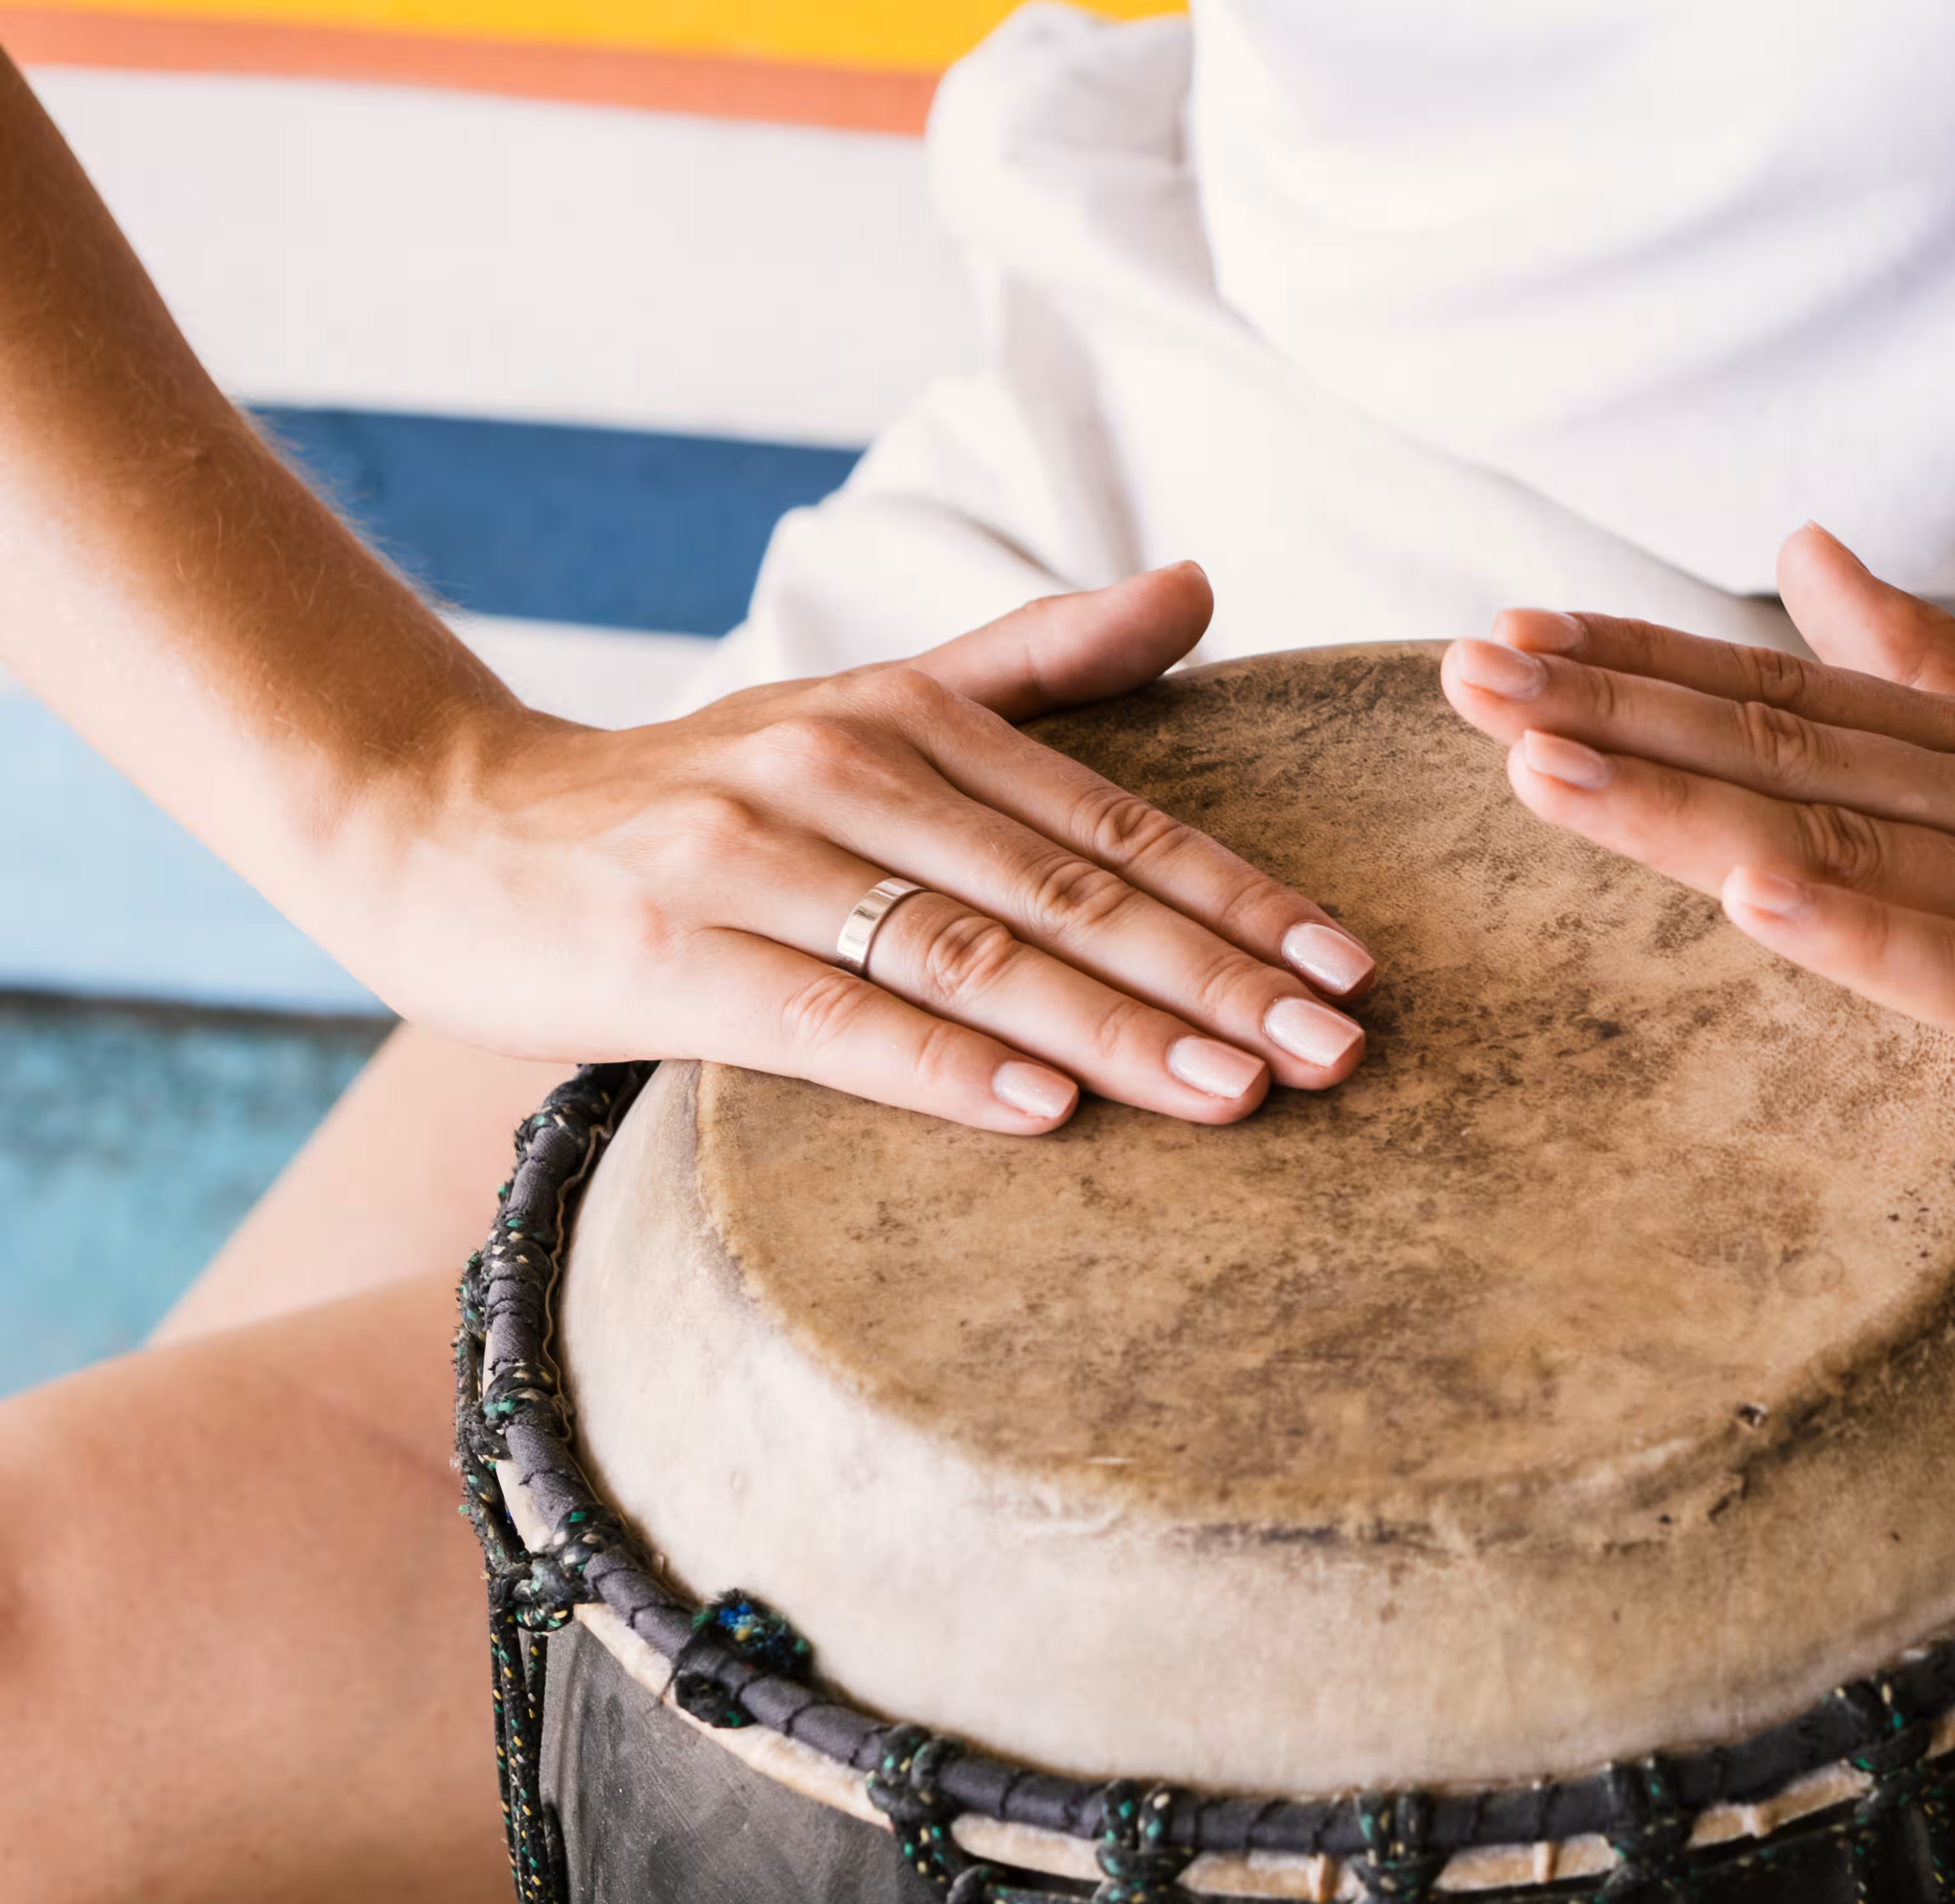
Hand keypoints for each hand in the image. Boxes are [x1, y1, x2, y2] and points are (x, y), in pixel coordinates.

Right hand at [353, 563, 1374, 1133]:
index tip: (1352, 968)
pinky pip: (827, 1019)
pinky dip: (941, 1064)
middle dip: (1215, 975)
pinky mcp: (662, 951)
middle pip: (1065, 890)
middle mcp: (841, 768)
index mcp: (906, 716)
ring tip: (1238, 1093)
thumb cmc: (692, 791)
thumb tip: (1196, 583)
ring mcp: (748, 857)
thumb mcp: (867, 703)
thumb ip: (1033, 662)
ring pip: (968, 953)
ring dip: (1115, 1028)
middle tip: (1339, 1050)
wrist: (443, 824)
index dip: (1240, 895)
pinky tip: (1043, 1110)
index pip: (1111, 820)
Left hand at [1438, 527, 1954, 1202]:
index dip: (1636, 665)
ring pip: (1844, 841)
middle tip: (1460, 675)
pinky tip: (1754, 898)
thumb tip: (1808, 558)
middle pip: (1781, 751)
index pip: (1784, 697)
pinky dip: (1859, 930)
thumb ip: (1937, 666)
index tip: (1504, 634)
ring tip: (1539, 762)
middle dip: (1608, 714)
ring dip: (1683, 803)